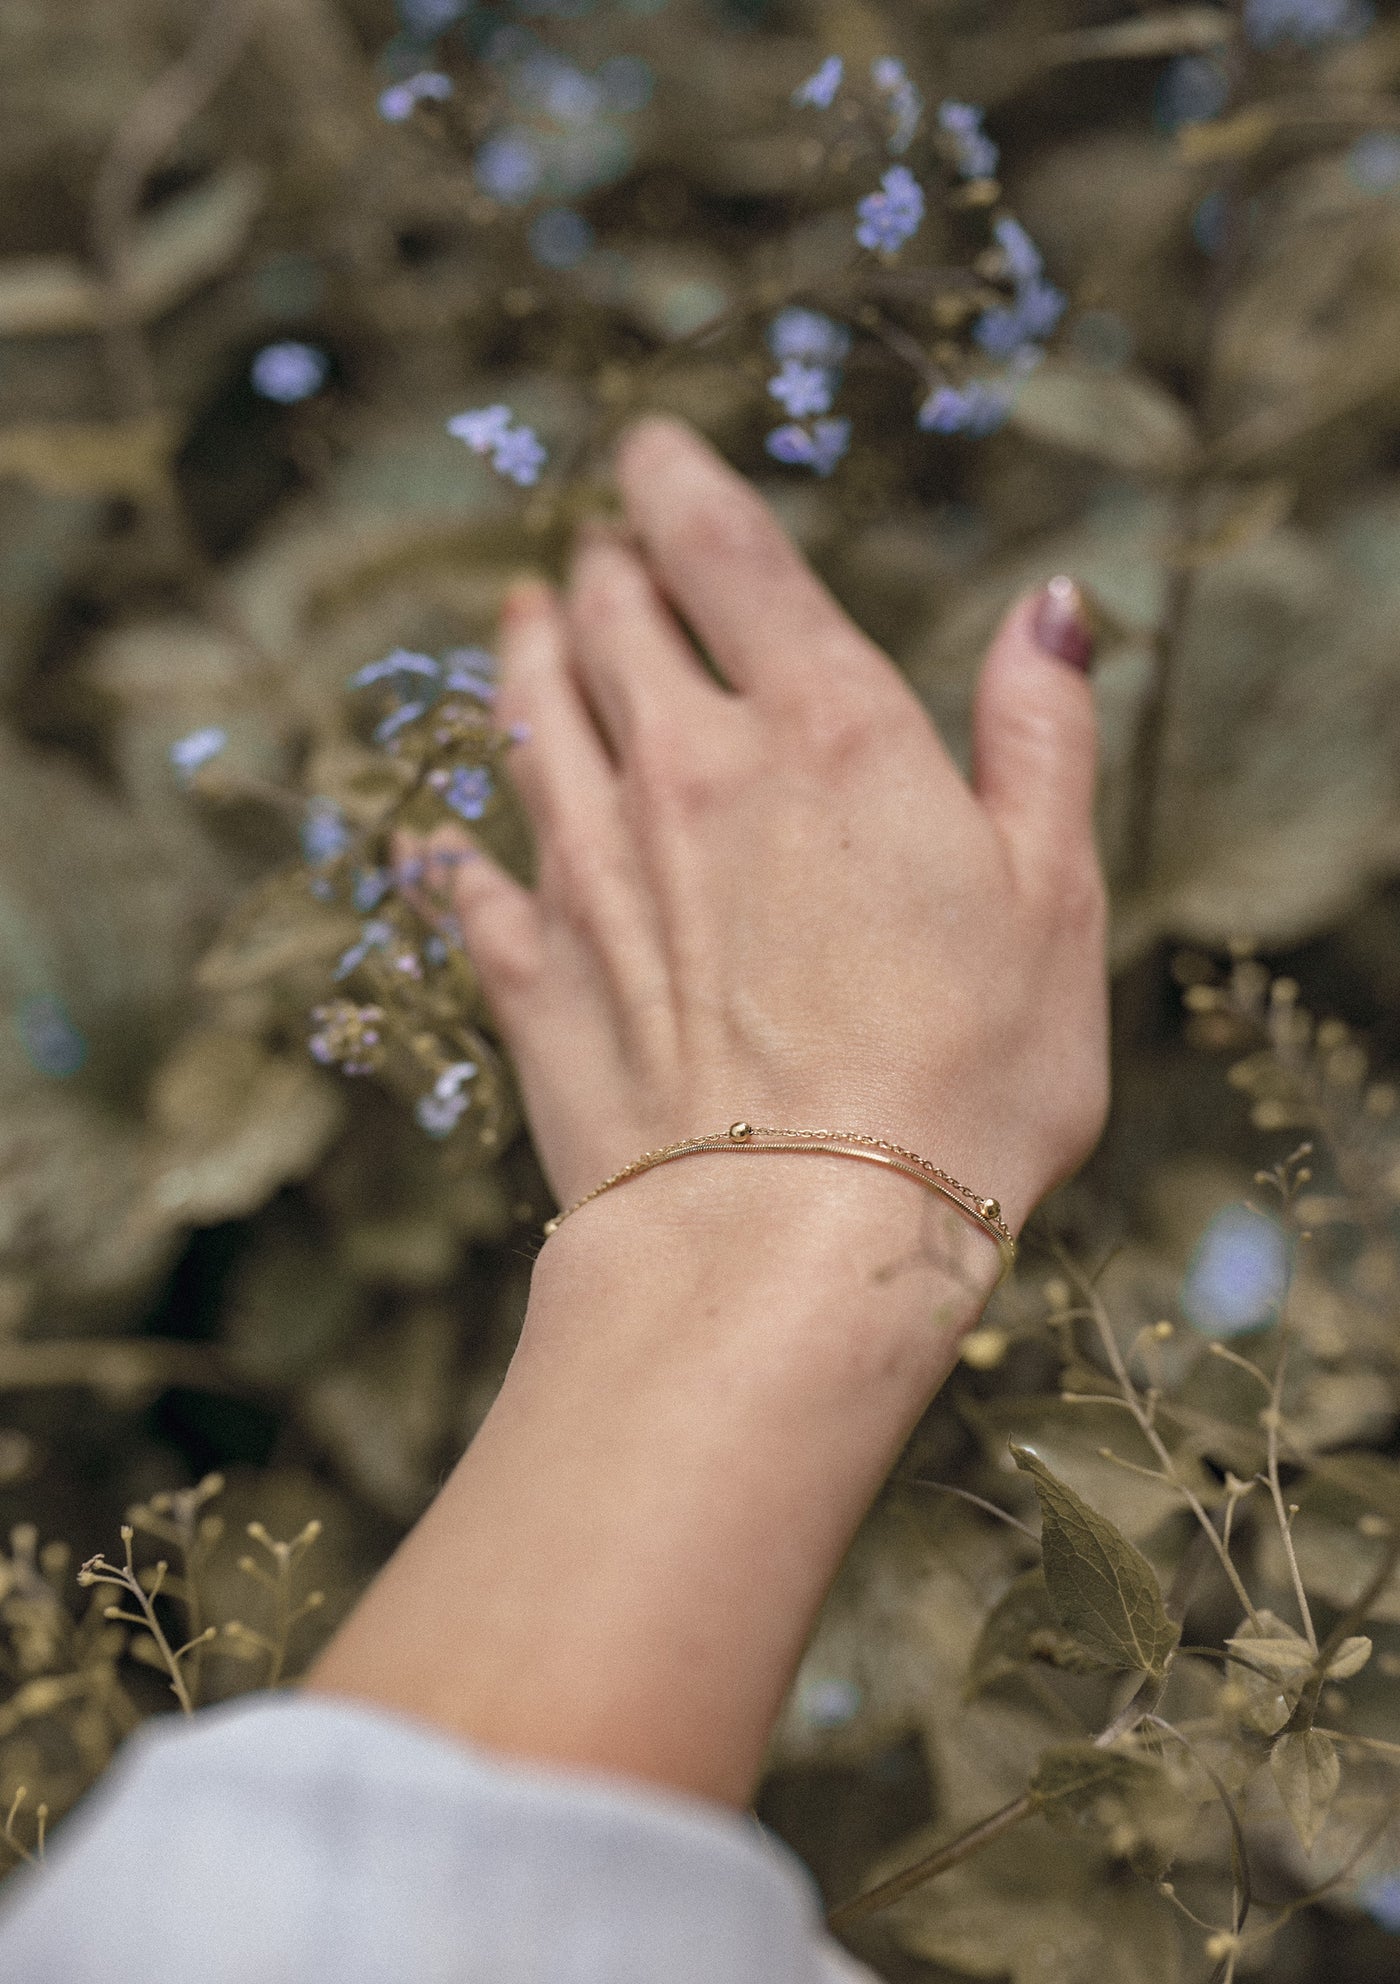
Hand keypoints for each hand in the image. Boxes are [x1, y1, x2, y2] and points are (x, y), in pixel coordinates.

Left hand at [417, 417, 1107, 1234]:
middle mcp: (688, 773)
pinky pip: (466, 881)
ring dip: (524, 659)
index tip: (644, 445)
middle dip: (604, 568)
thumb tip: (1049, 609)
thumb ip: (1040, 737)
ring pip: (530, 722)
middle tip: (596, 547)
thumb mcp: (1055, 900)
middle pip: (612, 624)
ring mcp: (591, 870)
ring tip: (520, 619)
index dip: (676, 480)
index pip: (724, 552)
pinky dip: (449, 849)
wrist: (794, 1243)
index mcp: (825, 733)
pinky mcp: (530, 973)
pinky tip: (430, 837)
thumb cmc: (961, 1081)